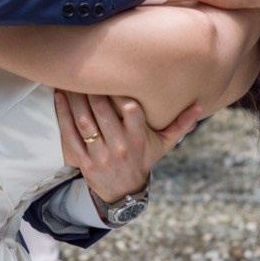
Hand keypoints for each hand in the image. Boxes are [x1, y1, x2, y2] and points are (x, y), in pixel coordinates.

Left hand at [55, 87, 203, 207]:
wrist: (123, 192)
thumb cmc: (144, 158)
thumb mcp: (163, 145)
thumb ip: (180, 124)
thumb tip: (199, 106)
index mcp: (139, 140)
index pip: (130, 111)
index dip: (120, 91)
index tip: (113, 73)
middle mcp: (120, 148)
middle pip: (103, 113)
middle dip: (92, 89)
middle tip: (85, 68)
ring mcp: (100, 155)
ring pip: (85, 122)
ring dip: (76, 97)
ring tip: (71, 77)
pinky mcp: (83, 161)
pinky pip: (70, 134)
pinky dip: (63, 113)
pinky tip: (60, 95)